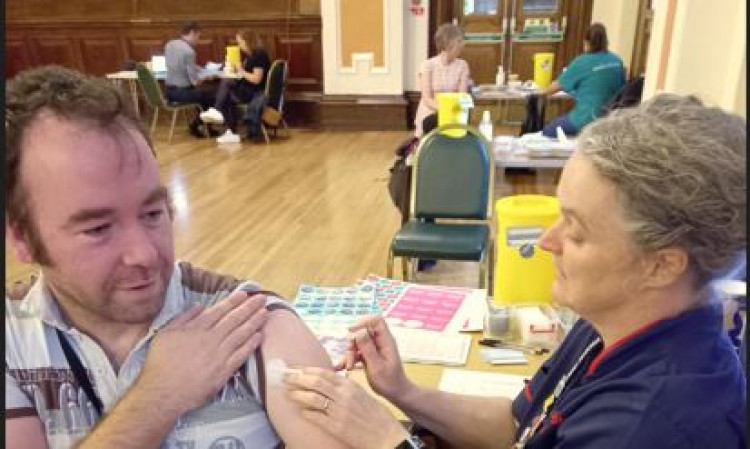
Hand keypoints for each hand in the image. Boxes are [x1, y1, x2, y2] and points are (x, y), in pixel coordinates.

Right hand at [136, 291, 267, 415]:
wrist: (163, 393)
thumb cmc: (160, 364)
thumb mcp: (165, 334)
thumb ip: (183, 318)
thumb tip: (201, 306)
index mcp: (196, 329)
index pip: (219, 310)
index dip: (233, 301)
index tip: (244, 294)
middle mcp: (210, 339)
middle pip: (234, 319)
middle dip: (250, 307)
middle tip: (262, 298)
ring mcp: (219, 355)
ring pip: (241, 334)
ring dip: (255, 322)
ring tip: (265, 312)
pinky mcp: (224, 371)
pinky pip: (241, 355)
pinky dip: (251, 344)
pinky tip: (259, 336)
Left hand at [284, 367, 407, 448]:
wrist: (386, 436)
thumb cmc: (376, 416)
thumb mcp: (362, 395)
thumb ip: (345, 388)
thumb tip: (327, 383)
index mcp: (350, 385)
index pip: (323, 373)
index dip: (306, 370)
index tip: (295, 368)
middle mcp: (343, 395)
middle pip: (315, 382)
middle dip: (296, 378)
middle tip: (284, 376)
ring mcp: (339, 411)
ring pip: (312, 398)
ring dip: (297, 394)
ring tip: (288, 392)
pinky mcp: (336, 427)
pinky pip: (316, 417)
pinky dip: (306, 413)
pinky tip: (300, 411)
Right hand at [336, 316, 412, 400]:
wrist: (395, 393)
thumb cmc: (389, 381)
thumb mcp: (376, 366)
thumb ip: (368, 348)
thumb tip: (358, 331)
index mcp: (386, 340)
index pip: (376, 320)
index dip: (363, 322)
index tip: (351, 332)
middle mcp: (380, 341)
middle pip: (362, 331)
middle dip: (353, 343)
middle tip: (349, 359)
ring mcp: (374, 348)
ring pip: (357, 342)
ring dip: (350, 352)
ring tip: (347, 367)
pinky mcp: (369, 354)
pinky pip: (357, 351)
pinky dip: (350, 358)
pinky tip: (342, 367)